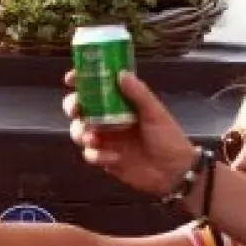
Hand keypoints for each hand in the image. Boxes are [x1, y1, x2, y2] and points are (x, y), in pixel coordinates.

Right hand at [62, 70, 199, 200]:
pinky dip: (97, 155)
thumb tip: (121, 74)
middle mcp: (108, 119)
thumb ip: (139, 94)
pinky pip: (89, 154)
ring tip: (94, 138)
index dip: (80, 80)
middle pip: (79, 108)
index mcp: (120, 104)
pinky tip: (114, 157)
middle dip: (72, 107)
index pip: (95, 88)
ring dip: (81, 132)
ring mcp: (105, 139)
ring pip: (78, 131)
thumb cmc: (168, 138)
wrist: (173, 172)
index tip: (71, 78)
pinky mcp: (104, 158)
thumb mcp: (155, 113)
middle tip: (77, 110)